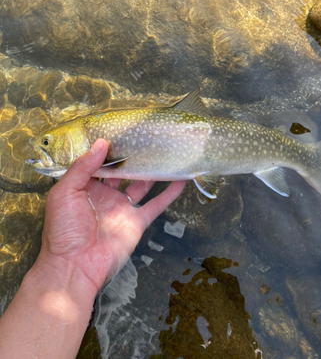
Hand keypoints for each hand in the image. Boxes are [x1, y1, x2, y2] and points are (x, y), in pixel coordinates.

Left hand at [37, 138, 185, 292]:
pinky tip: (180, 179)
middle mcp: (105, 195)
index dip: (107, 148)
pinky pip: (156, 205)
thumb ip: (82, 167)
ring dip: (152, 171)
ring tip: (164, 153)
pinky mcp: (136, 221)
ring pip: (141, 184)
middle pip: (122, 171)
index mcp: (85, 187)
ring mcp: (122, 208)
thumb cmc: (63, 230)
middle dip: (132, 156)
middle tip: (146, 137)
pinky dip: (169, 193)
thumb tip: (101, 143)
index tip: (119, 130)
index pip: (97, 162)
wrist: (75, 266)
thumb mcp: (64, 193)